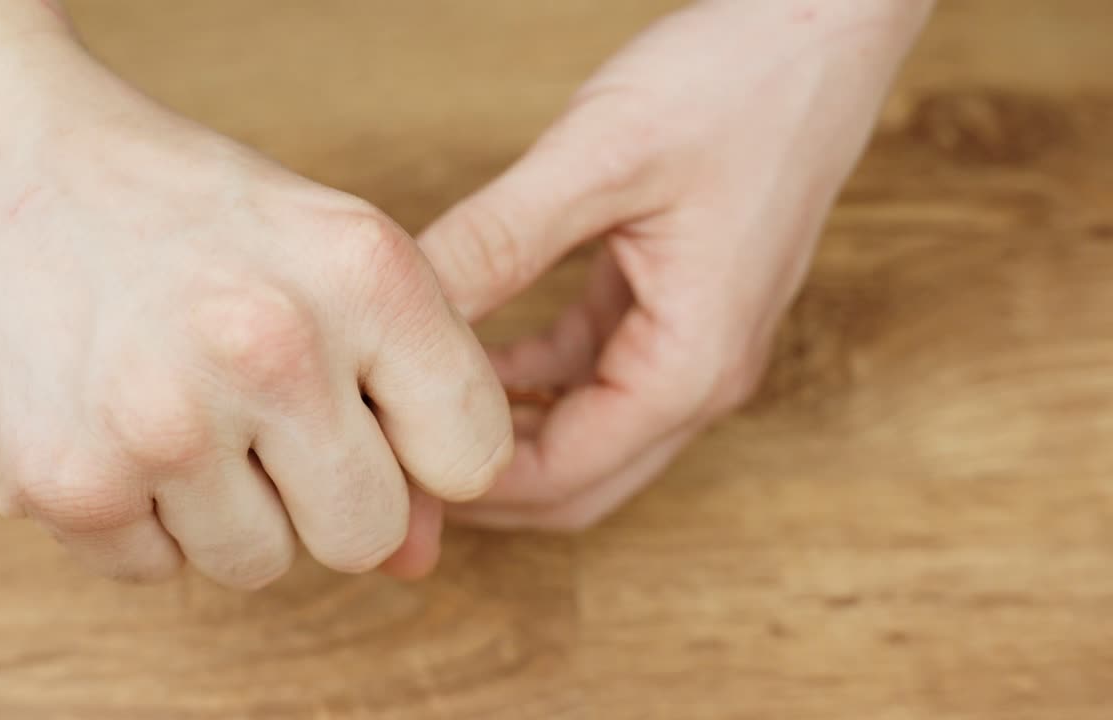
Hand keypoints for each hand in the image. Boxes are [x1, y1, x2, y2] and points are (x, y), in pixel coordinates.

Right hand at [0, 9, 510, 586]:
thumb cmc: (175, 211)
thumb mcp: (318, 261)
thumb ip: (394, 402)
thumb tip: (419, 561)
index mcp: (367, 274)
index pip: (471, 453)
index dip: (424, 452)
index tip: (372, 421)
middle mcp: (276, 347)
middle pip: (368, 533)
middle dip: (320, 496)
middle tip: (257, 418)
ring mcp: (168, 421)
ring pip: (259, 565)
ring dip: (220, 508)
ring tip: (172, 405)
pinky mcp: (72, 482)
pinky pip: (154, 570)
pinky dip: (134, 518)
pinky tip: (106, 421)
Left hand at [419, 0, 931, 529]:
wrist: (822, 32)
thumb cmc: (738, 85)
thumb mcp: (600, 160)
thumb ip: (499, 241)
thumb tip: (409, 308)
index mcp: (691, 364)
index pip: (563, 477)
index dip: (468, 485)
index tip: (392, 463)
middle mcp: (701, 375)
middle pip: (577, 482)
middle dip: (484, 483)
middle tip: (394, 459)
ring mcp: (693, 346)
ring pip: (584, 436)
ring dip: (504, 433)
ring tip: (416, 408)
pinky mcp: (677, 309)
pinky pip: (593, 376)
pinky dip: (531, 381)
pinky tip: (474, 350)